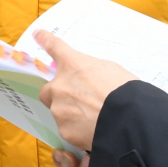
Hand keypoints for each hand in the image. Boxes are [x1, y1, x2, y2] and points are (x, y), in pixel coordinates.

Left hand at [36, 29, 135, 151]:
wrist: (129, 119)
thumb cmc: (125, 91)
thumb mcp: (110, 70)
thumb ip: (91, 72)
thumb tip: (88, 80)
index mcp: (72, 65)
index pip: (54, 47)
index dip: (45, 40)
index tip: (37, 35)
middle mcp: (59, 86)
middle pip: (48, 91)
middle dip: (58, 95)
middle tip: (78, 101)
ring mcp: (59, 109)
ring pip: (59, 112)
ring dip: (72, 114)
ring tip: (94, 118)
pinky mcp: (65, 130)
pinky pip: (68, 129)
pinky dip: (79, 131)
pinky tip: (95, 130)